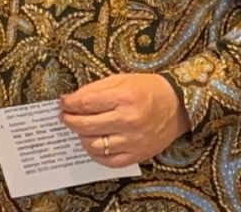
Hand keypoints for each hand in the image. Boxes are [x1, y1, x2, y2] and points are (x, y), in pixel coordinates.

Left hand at [59, 74, 190, 168]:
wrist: (178, 105)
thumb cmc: (148, 89)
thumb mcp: (122, 79)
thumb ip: (95, 89)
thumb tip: (71, 100)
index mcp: (124, 97)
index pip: (85, 104)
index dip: (69, 104)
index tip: (62, 103)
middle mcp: (128, 120)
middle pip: (85, 126)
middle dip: (69, 120)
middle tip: (65, 116)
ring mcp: (133, 140)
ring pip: (94, 145)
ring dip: (81, 137)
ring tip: (81, 130)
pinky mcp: (137, 155)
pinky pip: (108, 161)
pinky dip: (96, 154)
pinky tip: (93, 143)